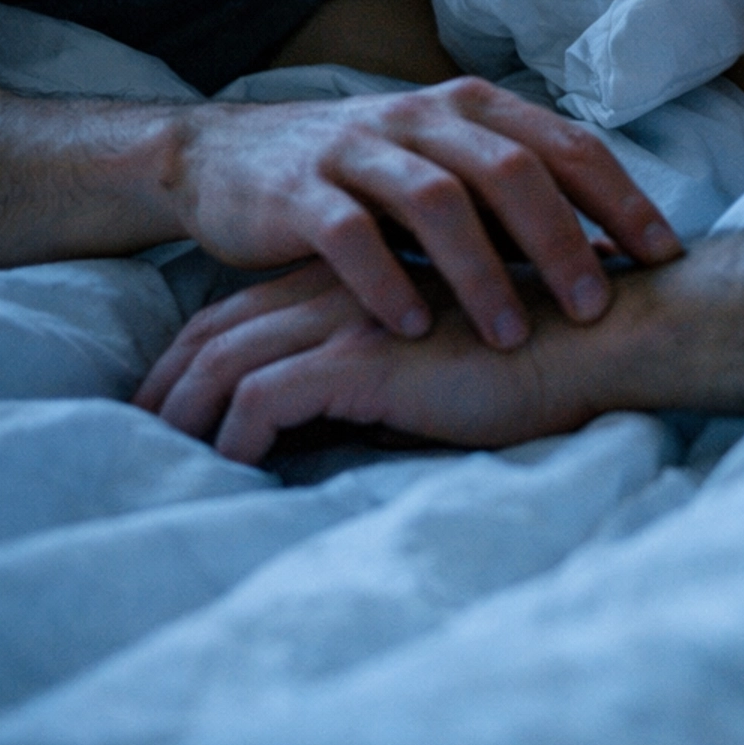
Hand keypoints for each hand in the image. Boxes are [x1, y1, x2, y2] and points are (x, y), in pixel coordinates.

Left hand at [134, 261, 602, 462]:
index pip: (249, 307)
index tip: (171, 397)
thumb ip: (393, 368)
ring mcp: (352, 315)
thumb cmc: (545, 352)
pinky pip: (265, 398)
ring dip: (186, 410)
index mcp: (360, 276)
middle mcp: (344, 284)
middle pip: (218, 325)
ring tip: (164, 455)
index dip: (201, 348)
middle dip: (169, 378)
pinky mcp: (367, 355)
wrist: (604, 335)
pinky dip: (237, 435)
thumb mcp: (450, 355)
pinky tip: (233, 469)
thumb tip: (342, 427)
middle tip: (139, 428)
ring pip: (227, 358)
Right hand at [172, 77, 680, 348]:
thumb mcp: (446, 171)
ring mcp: (359, 149)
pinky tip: (410, 328)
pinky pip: (348, 233)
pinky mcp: (299, 190)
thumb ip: (516, 203)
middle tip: (596, 306)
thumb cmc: (364, 180)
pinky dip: (384, 280)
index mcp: (473, 109)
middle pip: (512, 169)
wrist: (229, 159)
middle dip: (561, 240)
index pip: (568, 145)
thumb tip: (615, 253)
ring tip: (513, 335)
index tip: (666, 257)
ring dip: (480, 271)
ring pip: (436, 200)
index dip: (622, 198)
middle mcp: (422, 117)